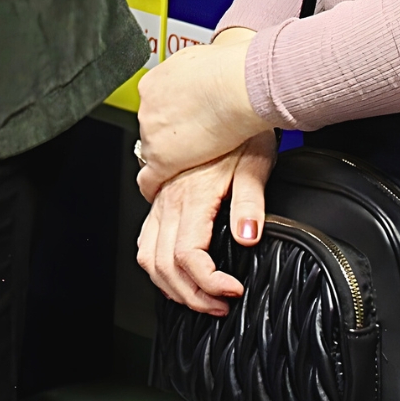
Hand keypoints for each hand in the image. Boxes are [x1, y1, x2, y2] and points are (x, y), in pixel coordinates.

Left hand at [133, 31, 264, 199]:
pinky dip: (152, 186)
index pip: (152, 107)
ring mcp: (152, 134)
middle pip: (151, 129)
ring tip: (186, 161)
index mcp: (153, 84)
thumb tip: (192, 76)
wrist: (234, 86)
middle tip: (189, 140)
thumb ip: (186, 76)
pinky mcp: (162, 159)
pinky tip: (157, 191)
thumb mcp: (196, 62)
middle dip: (167, 136)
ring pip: (152, 151)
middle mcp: (147, 108)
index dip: (167, 117)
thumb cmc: (227, 71)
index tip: (176, 122)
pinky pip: (149, 178)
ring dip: (166, 156)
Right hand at [138, 132, 275, 315]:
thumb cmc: (240, 126)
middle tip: (220, 305)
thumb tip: (247, 236)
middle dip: (191, 296)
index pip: (188, 255)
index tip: (232, 290)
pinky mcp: (160, 196)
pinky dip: (157, 264)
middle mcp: (169, 200)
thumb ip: (250, 201)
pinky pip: (145, 238)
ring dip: (172, 286)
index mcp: (191, 196)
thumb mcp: (254, 160)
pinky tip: (177, 269)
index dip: (208, 282)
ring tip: (200, 297)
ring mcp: (161, 199)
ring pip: (147, 256)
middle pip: (164, 265)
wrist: (222, 95)